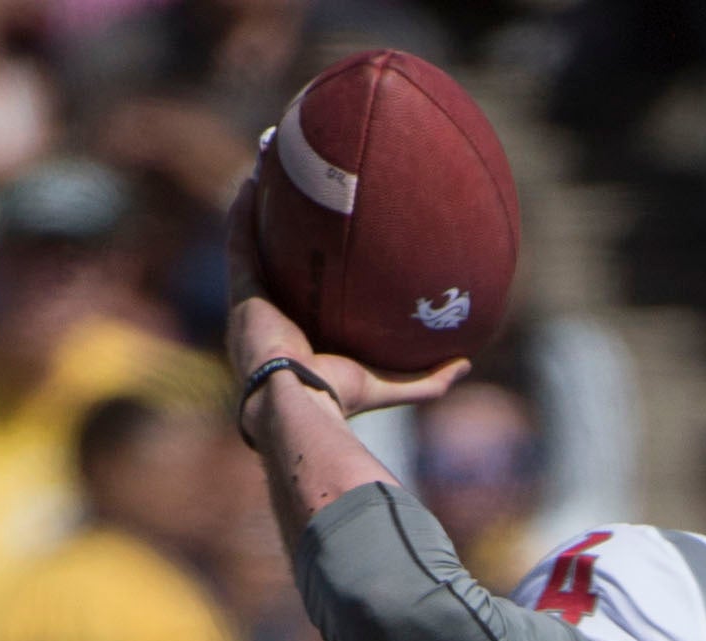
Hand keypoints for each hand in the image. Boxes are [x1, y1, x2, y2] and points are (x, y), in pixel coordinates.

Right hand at [222, 182, 466, 417]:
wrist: (298, 402)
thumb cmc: (339, 398)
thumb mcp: (390, 384)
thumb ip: (427, 378)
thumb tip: (465, 364)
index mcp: (299, 339)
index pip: (305, 299)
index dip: (311, 273)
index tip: (327, 248)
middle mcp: (271, 318)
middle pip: (277, 265)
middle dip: (281, 235)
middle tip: (299, 200)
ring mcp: (252, 304)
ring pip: (253, 247)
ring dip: (258, 212)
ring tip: (269, 173)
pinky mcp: (241, 292)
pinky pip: (240, 243)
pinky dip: (243, 214)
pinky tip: (254, 181)